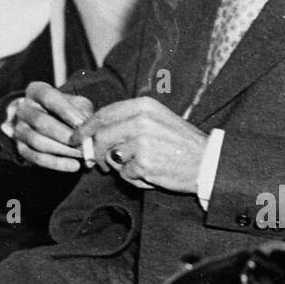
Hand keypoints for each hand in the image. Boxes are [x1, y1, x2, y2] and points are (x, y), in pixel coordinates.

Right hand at [10, 80, 95, 171]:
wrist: (51, 123)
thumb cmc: (67, 111)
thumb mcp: (76, 104)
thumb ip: (83, 111)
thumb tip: (88, 127)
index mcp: (36, 91)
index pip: (49, 98)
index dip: (66, 111)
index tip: (82, 124)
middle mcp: (23, 108)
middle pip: (41, 122)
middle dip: (65, 135)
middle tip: (84, 144)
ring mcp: (19, 129)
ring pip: (37, 141)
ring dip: (62, 150)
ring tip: (82, 155)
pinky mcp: (20, 148)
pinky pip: (36, 157)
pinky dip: (57, 163)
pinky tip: (74, 165)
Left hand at [74, 97, 208, 195]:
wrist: (207, 162)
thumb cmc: (180, 143)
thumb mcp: (157, 120)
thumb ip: (127, 121)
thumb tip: (94, 132)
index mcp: (143, 106)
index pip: (103, 114)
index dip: (85, 128)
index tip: (77, 138)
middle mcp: (141, 120)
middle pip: (100, 136)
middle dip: (94, 152)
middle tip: (98, 163)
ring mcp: (142, 142)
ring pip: (111, 157)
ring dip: (118, 167)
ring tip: (138, 166)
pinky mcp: (145, 163)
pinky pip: (124, 174)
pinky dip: (132, 178)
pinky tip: (149, 174)